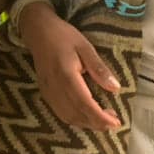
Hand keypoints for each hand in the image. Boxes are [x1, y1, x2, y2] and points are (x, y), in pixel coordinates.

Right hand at [20, 3, 121, 131]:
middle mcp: (55, 87)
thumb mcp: (85, 46)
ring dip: (86, 123)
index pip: (85, 104)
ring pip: (68, 117)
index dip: (100, 117)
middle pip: (76, 114)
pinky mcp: (44, 92)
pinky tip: (85, 114)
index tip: (116, 122)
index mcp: (66, 75)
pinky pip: (60, 112)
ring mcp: (48, 91)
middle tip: (113, 121)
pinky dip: (74, 118)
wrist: (37, 30)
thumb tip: (116, 88)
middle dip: (96, 123)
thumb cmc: (63, 35)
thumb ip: (99, 68)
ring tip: (102, 119)